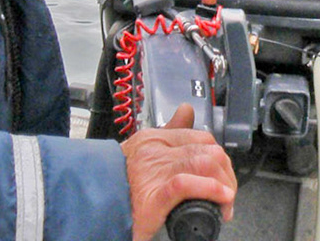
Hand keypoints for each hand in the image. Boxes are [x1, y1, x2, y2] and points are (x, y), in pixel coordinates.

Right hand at [121, 103, 235, 240]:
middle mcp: (155, 150)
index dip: (218, 158)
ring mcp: (154, 171)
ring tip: (225, 202)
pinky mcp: (153, 196)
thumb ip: (169, 132)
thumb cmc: (117, 186)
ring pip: (203, 162)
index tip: (222, 177)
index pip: (200, 138)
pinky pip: (186, 183)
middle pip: (207, 150)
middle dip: (225, 173)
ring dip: (223, 184)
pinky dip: (209, 189)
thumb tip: (186, 110)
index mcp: (153, 138)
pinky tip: (219, 198)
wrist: (92, 209)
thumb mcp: (143, 152)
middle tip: (226, 195)